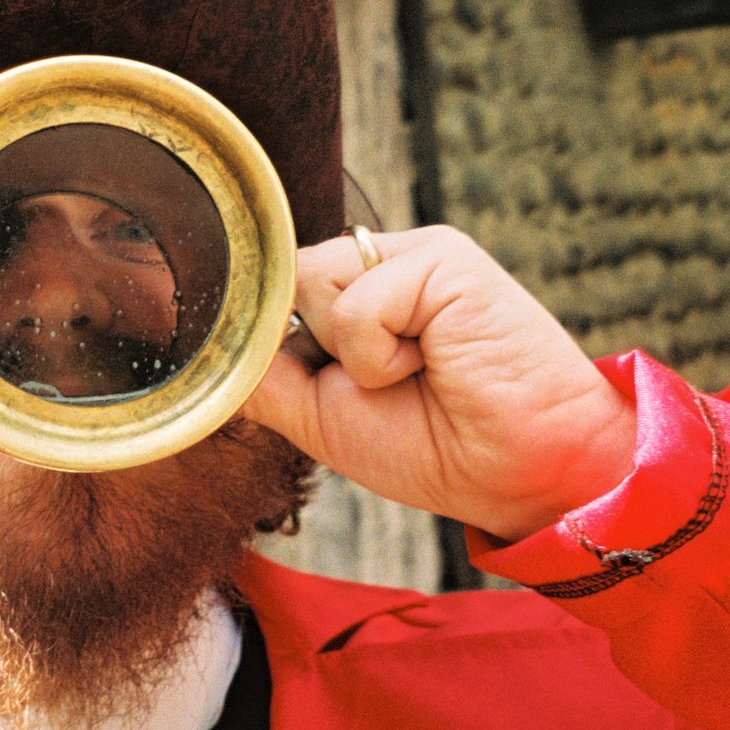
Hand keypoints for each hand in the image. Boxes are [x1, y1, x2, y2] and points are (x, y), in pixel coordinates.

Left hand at [242, 226, 635, 542]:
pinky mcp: (442, 256)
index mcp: (357, 294)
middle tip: (391, 387)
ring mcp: (412, 255)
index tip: (322, 385)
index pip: (275, 292)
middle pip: (283, 284)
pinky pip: (357, 304)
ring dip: (353, 356)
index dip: (275, 339)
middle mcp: (382, 265)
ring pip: (311, 283)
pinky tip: (437, 362)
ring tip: (418, 372)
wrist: (519, 474)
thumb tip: (211, 343)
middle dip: (317, 355)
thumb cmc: (433, 448)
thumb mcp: (319, 415)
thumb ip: (263, 373)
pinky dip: (382, 356)